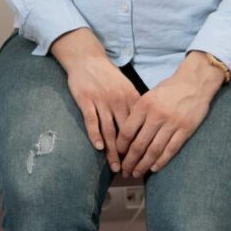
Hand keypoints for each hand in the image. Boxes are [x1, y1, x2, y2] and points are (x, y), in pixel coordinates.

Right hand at [50, 28, 140, 167]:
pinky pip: (92, 120)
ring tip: (115, 166)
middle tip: (130, 171)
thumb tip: (145, 128)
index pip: (139, 127)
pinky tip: (98, 147)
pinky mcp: (86, 100)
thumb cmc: (108, 76)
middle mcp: (118, 101)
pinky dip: (95, 135)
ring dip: (112, 151)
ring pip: (109, 130)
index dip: (141, 146)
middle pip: (125, 132)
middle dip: (128, 154)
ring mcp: (101, 101)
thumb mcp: (126, 88)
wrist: (87, 59)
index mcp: (131, 98)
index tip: (143, 161)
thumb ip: (134, 106)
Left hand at [114, 51, 224, 176]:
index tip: (117, 154)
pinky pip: (171, 149)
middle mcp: (156, 115)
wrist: (195, 82)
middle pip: (139, 144)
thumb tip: (125, 134)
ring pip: (154, 150)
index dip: (120, 146)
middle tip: (124, 171)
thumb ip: (138, 113)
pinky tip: (154, 168)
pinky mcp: (185, 130)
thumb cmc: (169, 89)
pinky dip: (161, 161)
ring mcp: (172, 124)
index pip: (127, 131)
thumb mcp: (149, 96)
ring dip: (143, 165)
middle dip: (129, 161)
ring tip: (136, 173)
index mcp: (144, 105)